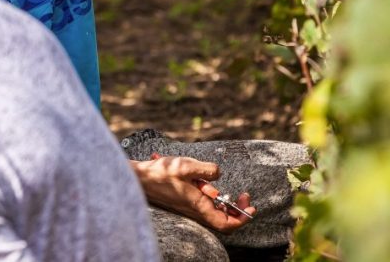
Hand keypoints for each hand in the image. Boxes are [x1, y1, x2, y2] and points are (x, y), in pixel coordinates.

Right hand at [130, 155, 255, 232]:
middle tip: (243, 196)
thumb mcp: (185, 166)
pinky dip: (209, 196)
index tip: (250, 207)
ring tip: (218, 185)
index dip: (241, 218)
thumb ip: (206, 169)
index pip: (226, 223)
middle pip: (222, 219)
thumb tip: (218, 174)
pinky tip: (202, 181)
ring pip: (212, 212)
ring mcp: (189, 208)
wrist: (139, 178)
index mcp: (198, 205)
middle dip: (235, 209)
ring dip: (221, 201)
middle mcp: (195, 211)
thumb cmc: (160, 173)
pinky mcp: (183, 203)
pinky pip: (202, 205)